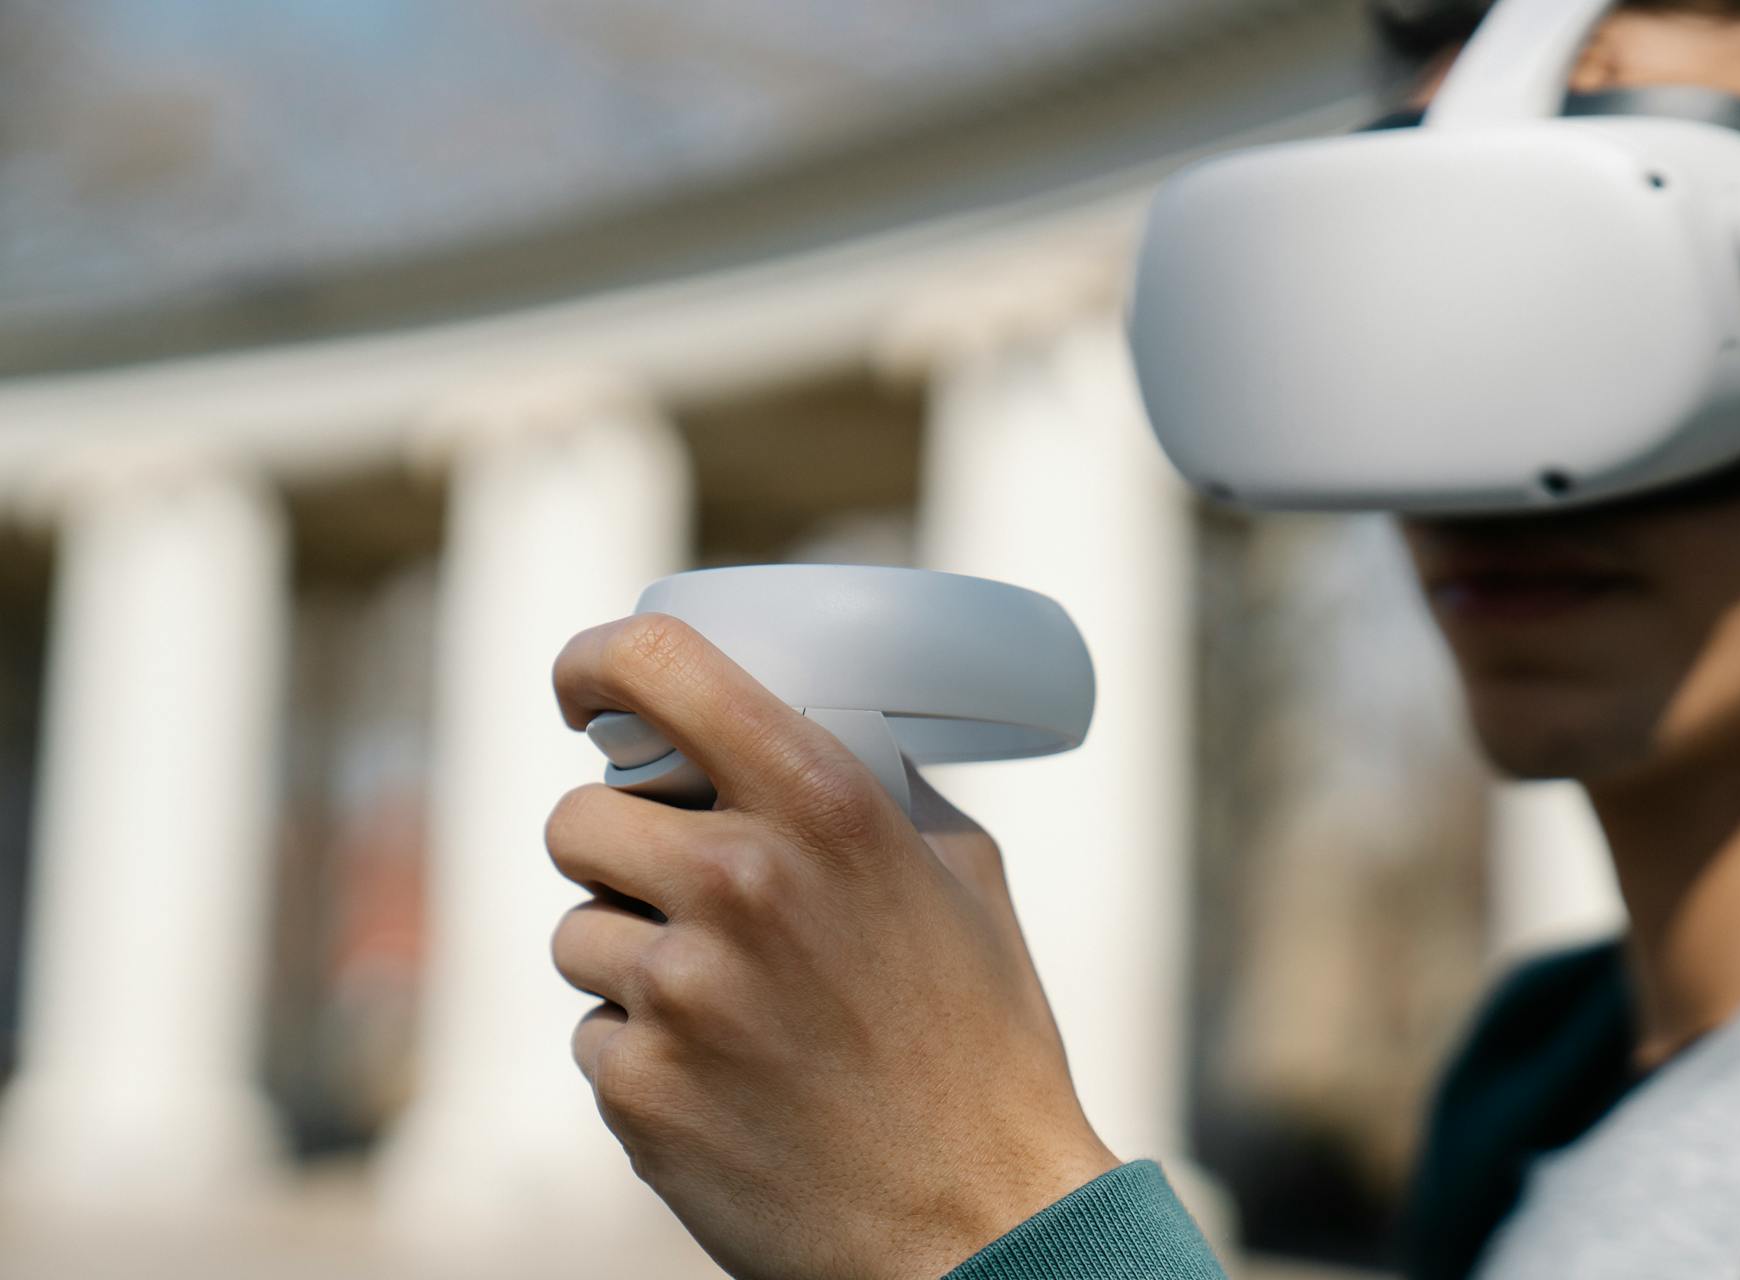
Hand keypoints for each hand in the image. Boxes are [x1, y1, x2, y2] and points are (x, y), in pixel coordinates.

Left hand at [547, 613, 1119, 1278]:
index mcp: (822, 803)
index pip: (656, 665)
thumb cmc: (984, 1048)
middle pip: (578, 819)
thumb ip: (881, 796)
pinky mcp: (639, 1089)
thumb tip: (820, 741)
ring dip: (628, 957)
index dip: (591, 661)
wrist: (980, 1224)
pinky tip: (724, 1078)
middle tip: (677, 892)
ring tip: (727, 1005)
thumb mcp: (966, 879)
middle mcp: (739, 880)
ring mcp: (678, 992)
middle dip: (616, 851)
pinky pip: (592, 1035)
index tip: (580, 689)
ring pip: (575, 933)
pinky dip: (641, 1051)